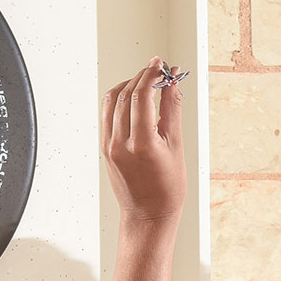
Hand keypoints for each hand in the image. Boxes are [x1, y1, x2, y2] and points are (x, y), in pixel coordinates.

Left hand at [103, 58, 185, 223]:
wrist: (148, 215)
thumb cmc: (167, 189)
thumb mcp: (176, 146)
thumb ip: (172, 110)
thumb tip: (173, 83)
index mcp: (141, 144)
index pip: (141, 96)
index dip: (151, 75)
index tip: (161, 65)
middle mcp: (120, 143)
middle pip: (126, 95)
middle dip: (142, 77)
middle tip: (158, 70)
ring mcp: (108, 146)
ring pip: (112, 101)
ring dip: (129, 85)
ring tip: (146, 83)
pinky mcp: (104, 148)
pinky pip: (107, 114)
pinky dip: (119, 100)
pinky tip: (133, 99)